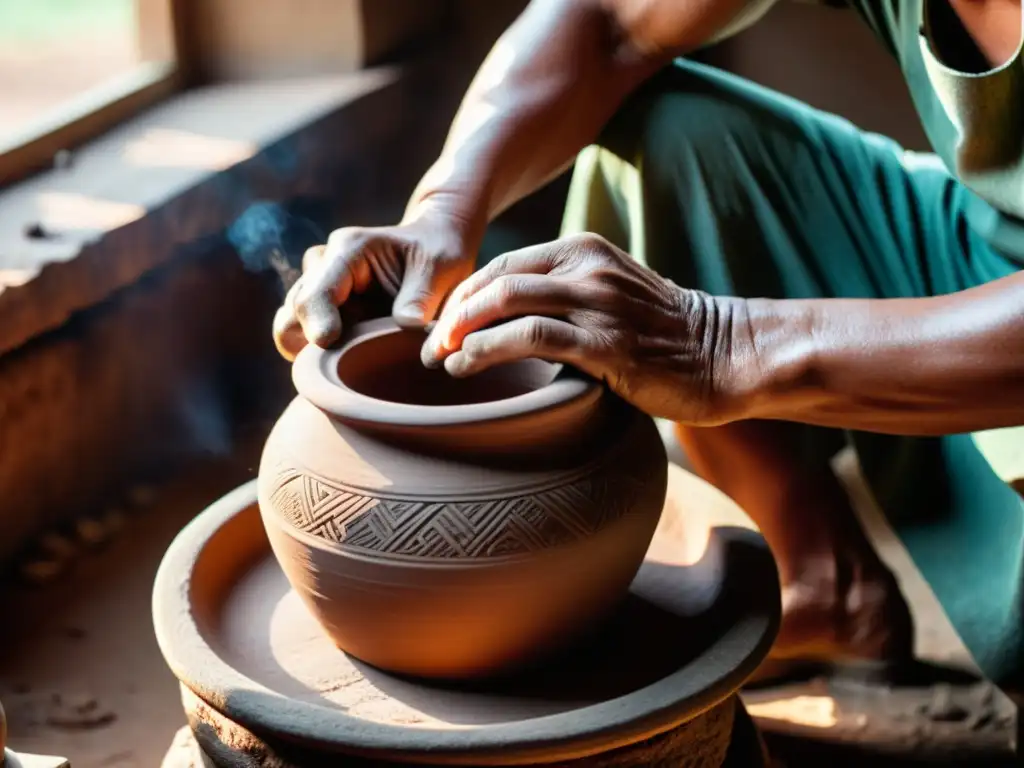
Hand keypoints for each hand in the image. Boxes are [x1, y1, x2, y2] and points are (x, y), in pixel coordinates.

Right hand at [273, 213, 475, 360]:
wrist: (436, 246)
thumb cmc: (439, 253)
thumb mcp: (441, 267)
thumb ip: (422, 296)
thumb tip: (406, 325)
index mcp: (349, 249)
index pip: (314, 292)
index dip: (317, 323)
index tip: (330, 343)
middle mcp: (324, 265)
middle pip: (293, 312)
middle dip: (310, 341)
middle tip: (344, 363)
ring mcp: (321, 287)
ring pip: (291, 326)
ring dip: (312, 349)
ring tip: (350, 362)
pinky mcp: (325, 309)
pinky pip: (303, 336)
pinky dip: (318, 352)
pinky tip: (348, 359)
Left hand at [421, 233, 743, 423]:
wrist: (723, 355)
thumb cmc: (662, 333)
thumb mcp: (613, 293)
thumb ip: (568, 293)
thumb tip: (512, 316)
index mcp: (585, 250)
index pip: (504, 264)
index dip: (464, 295)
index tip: (442, 327)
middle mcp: (587, 268)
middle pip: (496, 281)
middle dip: (452, 315)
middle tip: (429, 347)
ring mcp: (597, 303)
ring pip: (506, 303)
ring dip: (462, 333)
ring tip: (442, 361)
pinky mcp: (605, 344)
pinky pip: (531, 339)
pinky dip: (488, 351)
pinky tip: (467, 367)